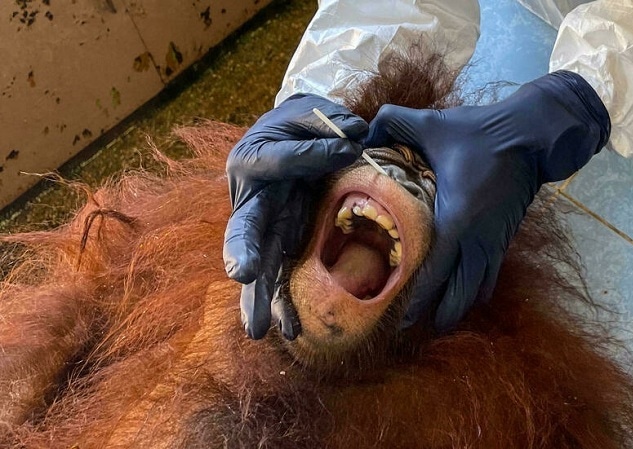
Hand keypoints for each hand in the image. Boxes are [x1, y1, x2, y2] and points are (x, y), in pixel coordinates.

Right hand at [224, 93, 367, 338]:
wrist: (292, 144)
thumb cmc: (299, 125)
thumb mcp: (307, 111)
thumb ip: (325, 120)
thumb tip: (354, 136)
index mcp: (253, 159)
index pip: (278, 160)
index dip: (308, 156)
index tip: (348, 148)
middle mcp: (252, 198)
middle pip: (246, 226)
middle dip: (244, 250)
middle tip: (241, 272)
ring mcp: (266, 227)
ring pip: (259, 263)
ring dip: (260, 295)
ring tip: (256, 327)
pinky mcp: (282, 244)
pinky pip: (281, 276)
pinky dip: (284, 303)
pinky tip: (289, 331)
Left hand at [365, 71, 609, 330]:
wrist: (530, 135)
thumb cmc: (480, 134)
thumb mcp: (433, 124)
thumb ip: (394, 122)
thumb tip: (363, 131)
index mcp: (456, 221)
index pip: (435, 274)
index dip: (419, 302)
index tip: (403, 322)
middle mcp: (477, 241)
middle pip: (460, 295)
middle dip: (441, 316)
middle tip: (418, 331)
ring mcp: (495, 243)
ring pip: (478, 290)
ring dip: (459, 306)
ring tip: (439, 319)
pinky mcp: (505, 238)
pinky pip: (490, 276)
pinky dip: (475, 290)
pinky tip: (465, 295)